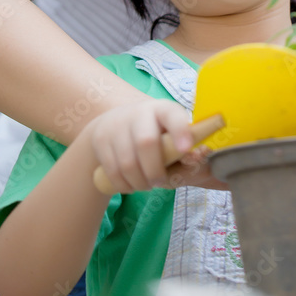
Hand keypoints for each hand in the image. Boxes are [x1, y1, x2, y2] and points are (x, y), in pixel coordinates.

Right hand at [85, 99, 227, 191]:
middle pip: (146, 143)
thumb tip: (194, 160)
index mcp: (163, 110)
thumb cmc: (154, 134)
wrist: (114, 123)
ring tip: (146, 185)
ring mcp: (118, 125)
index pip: (173, 116)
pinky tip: (131, 184)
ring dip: (139, 182)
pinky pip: (112, 170)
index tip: (187, 150)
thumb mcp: (170, 135)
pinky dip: (124, 184)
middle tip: (159, 183)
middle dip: (154, 170)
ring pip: (127, 162)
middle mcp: (140, 113)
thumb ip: (184, 150)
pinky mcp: (101, 140)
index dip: (180, 131)